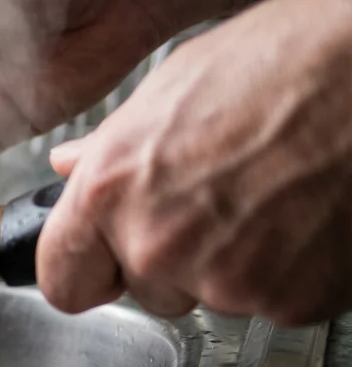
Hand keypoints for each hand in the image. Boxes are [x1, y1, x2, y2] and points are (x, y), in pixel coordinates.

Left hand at [39, 0, 351, 324]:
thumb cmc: (284, 63)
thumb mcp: (170, 89)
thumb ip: (111, 147)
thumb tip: (72, 165)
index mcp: (112, 191)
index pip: (61, 279)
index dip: (82, 269)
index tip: (97, 263)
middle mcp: (159, 245)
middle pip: (143, 289)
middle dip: (171, 256)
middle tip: (214, 199)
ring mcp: (228, 281)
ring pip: (210, 294)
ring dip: (230, 262)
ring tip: (269, 195)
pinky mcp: (292, 302)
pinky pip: (271, 301)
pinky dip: (288, 271)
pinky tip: (304, 215)